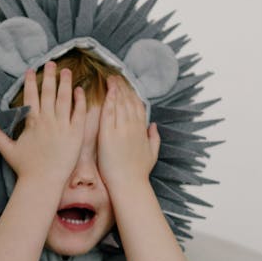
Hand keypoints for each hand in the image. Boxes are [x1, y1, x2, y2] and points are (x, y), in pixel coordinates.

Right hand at [0, 62, 86, 188]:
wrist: (43, 182)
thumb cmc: (26, 168)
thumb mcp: (7, 149)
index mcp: (32, 122)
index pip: (31, 96)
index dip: (31, 82)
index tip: (32, 70)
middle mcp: (47, 120)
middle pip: (48, 93)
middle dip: (50, 76)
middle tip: (51, 63)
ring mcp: (62, 126)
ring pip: (64, 99)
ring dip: (66, 83)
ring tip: (67, 71)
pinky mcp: (75, 134)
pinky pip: (79, 113)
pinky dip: (79, 101)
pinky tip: (79, 90)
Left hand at [97, 77, 159, 191]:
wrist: (129, 184)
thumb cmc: (139, 172)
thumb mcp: (152, 153)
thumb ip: (154, 138)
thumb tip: (153, 126)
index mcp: (142, 130)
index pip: (138, 106)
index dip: (132, 93)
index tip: (126, 85)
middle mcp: (133, 127)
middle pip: (128, 101)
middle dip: (122, 87)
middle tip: (116, 76)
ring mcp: (121, 130)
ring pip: (119, 104)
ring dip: (115, 89)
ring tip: (110, 79)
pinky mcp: (108, 135)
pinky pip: (109, 113)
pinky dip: (109, 100)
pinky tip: (107, 91)